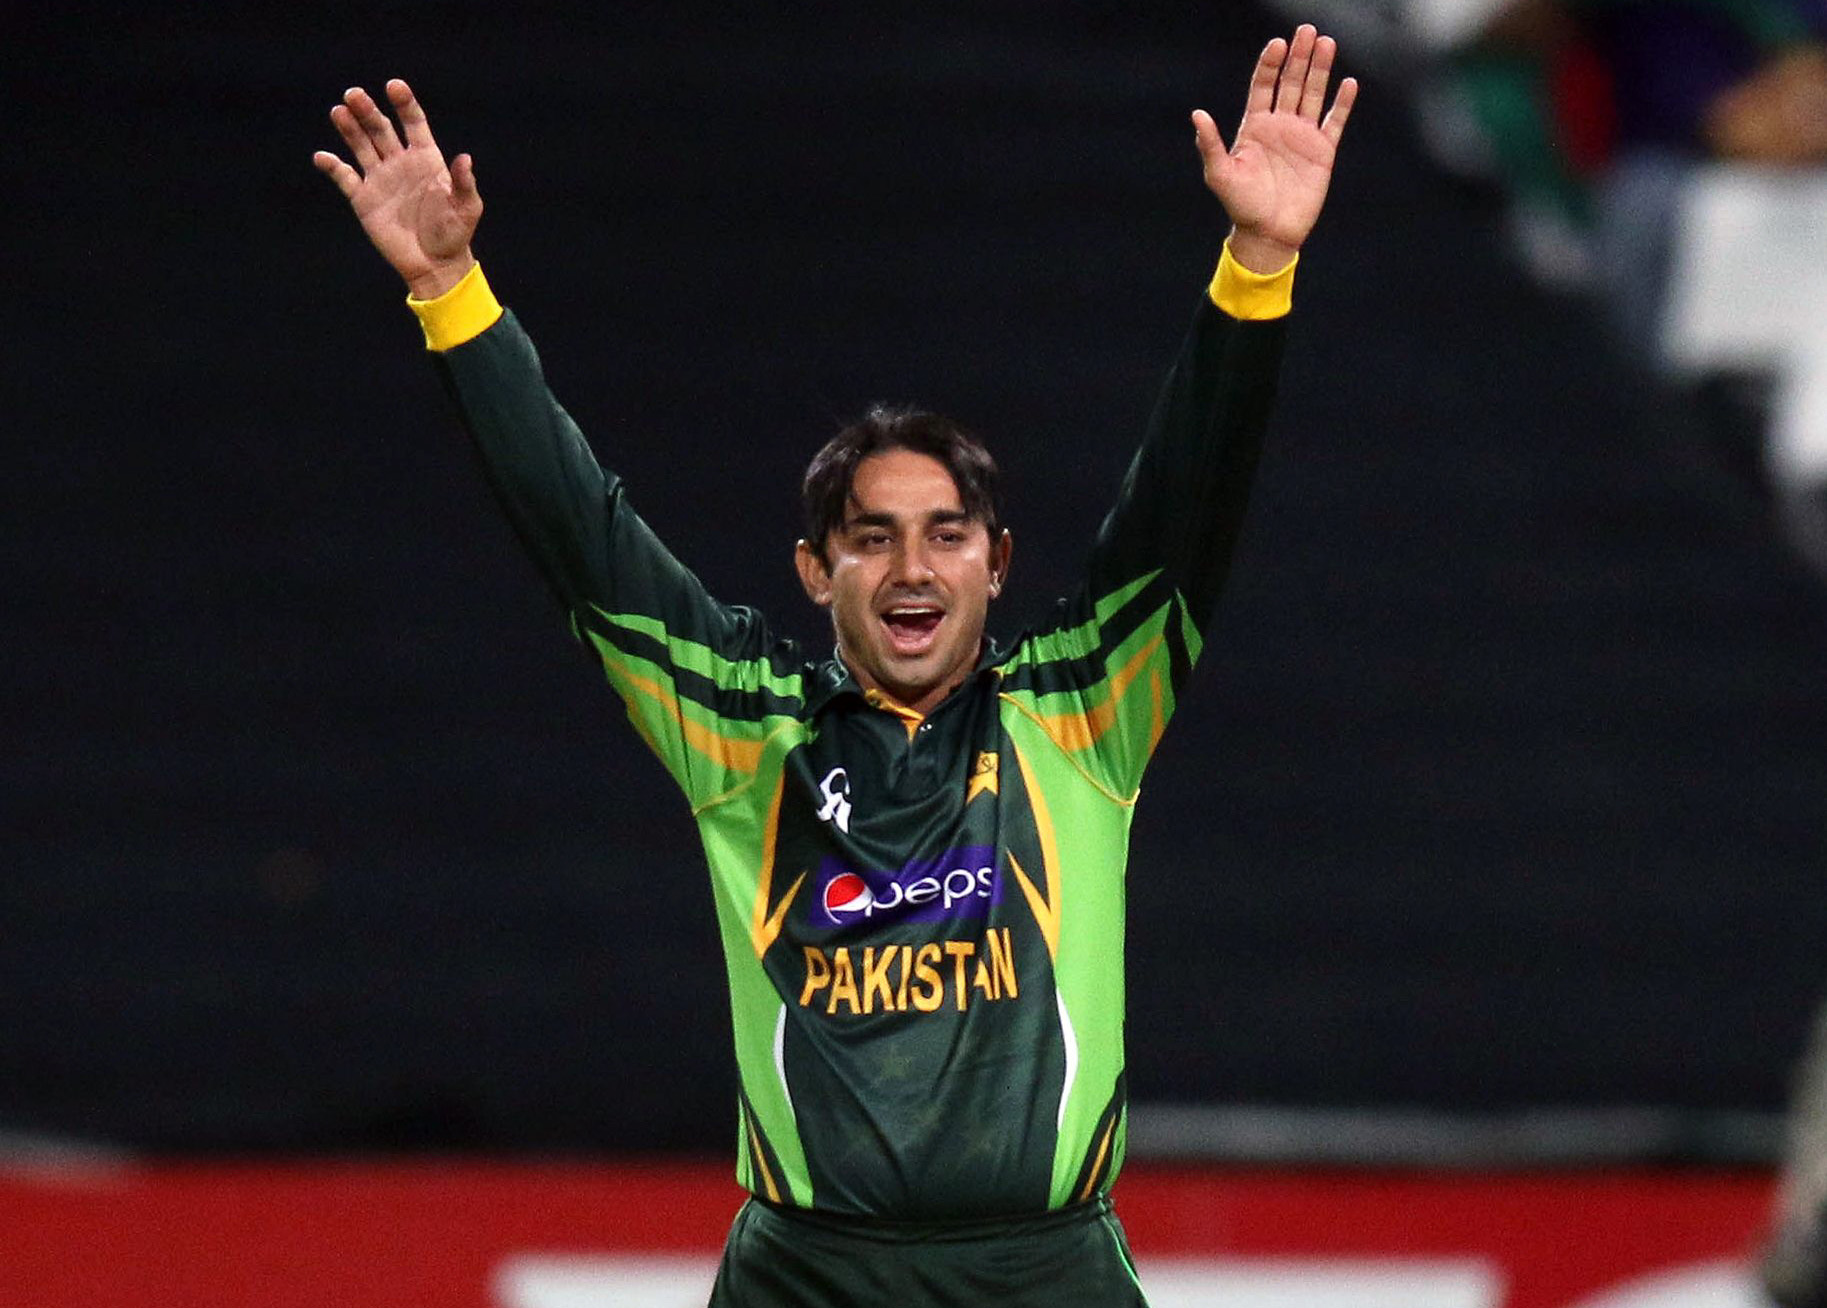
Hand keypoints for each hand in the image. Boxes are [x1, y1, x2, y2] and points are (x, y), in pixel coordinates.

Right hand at [313, 80, 481, 298]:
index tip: (394, 86)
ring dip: (349, 128)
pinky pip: (344, 177)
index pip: (413, 123)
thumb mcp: (467, 208)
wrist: (435, 264)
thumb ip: (464, 183)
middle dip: (368, 111)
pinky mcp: (364, 199)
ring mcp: (380, 179)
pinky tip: (323, 157)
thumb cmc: (455, 235)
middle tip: (354, 95)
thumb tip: (464, 158)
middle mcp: (400, 163)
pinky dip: (332, 166)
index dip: (404, 103)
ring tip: (339, 111)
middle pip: (381, 129)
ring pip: (360, 145)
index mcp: (426, 159)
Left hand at [1192, 24, 1356, 272]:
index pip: (1264, 86)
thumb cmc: (1241, 205)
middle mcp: (1279, 126)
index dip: (1270, 64)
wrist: (1269, 233)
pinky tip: (1348, 83)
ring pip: (1313, 94)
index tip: (1277, 44)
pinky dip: (1342, 103)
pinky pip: (1334, 122)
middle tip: (1307, 31)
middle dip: (1298, 57)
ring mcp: (1302, 137)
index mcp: (1254, 126)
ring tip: (1327, 43)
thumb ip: (1209, 144)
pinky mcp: (1323, 152)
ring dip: (1320, 70)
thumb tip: (1197, 114)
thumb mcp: (1220, 174)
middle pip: (1291, 82)